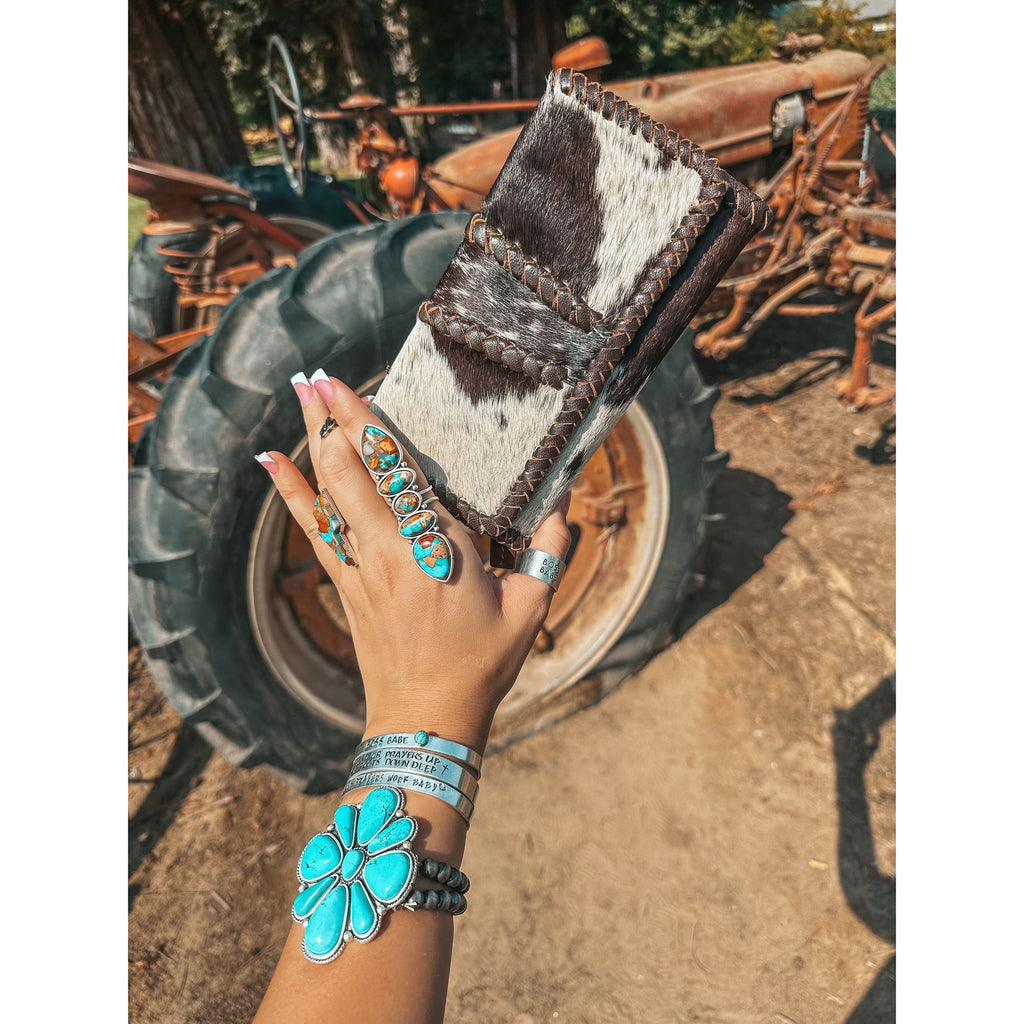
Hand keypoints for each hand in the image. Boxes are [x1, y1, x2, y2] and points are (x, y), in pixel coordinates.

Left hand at [256, 369, 570, 753]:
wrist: (427, 717)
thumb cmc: (482, 664)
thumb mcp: (530, 609)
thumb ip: (548, 550)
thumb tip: (565, 501)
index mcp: (439, 547)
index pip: (400, 473)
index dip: (373, 427)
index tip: (355, 387)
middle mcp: (392, 548)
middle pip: (353, 470)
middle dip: (333, 418)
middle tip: (316, 375)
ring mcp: (362, 566)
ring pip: (329, 491)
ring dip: (312, 440)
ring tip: (299, 395)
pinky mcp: (346, 584)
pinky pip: (315, 529)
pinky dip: (292, 494)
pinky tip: (271, 463)